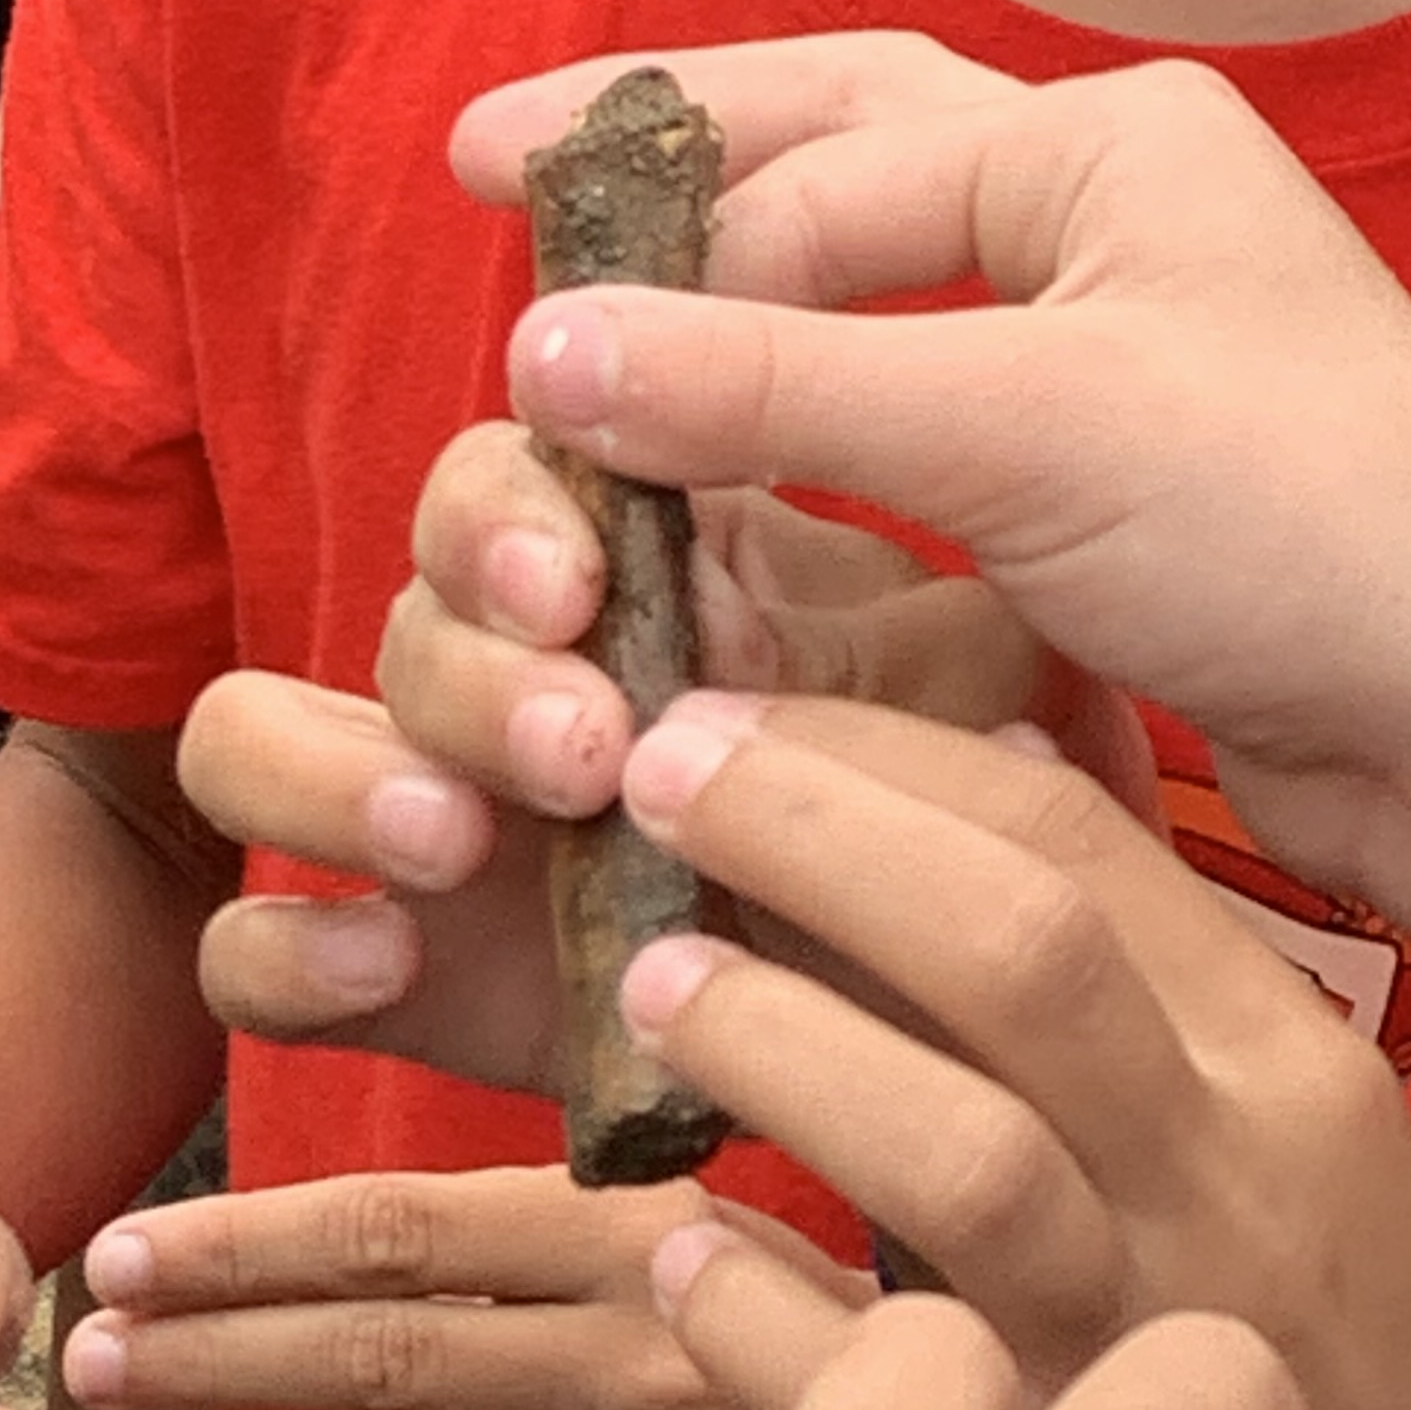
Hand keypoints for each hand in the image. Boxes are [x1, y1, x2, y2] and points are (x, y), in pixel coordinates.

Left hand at [61, 1164, 859, 1409]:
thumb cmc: (910, 1326)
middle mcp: (648, 1363)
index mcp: (658, 1236)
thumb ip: (615, 1197)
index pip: (405, 1231)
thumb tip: (436, 1193)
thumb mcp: (782, 1215)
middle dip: (211, 1360)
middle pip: (382, 1358)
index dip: (244, 1243)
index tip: (121, 1252)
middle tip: (78, 1363)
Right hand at [179, 443, 1144, 1080]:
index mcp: (680, 557)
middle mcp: (549, 674)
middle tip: (579, 750)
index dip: (507, 508)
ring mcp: (475, 831)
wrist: (1142, 1020)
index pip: (515, 467)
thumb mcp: (1006, 597)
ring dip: (339, 773)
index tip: (579, 585)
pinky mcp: (444, 988)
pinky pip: (268, 950)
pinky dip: (296, 947)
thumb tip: (617, 389)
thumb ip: (825, 495)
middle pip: (398, 604)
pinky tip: (391, 964)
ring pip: (273, 743)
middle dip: (460, 656)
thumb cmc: (1106, 769)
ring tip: (453, 843)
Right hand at [449, 36, 1410, 909]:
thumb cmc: (1306, 538)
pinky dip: (799, 416)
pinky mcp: (1109, 475)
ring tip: (574, 314)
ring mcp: (1113, 338)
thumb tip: (540, 357)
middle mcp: (1110, 209)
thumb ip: (773, 385)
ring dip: (725, 290)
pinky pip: (909, 410)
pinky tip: (717, 449)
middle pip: (832, 148)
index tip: (514, 329)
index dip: (655, 248)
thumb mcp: (1018, 434)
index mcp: (1108, 140)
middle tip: (482, 164)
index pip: (818, 165)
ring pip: (867, 284)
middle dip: (663, 157)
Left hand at [600, 697, 1410, 1409]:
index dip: (887, 753)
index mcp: (1298, 1068)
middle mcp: (1243, 1180)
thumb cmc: (1375, 1385)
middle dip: (818, 833)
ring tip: (643, 985)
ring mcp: (1166, 1342)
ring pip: (965, 1151)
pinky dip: (762, 1310)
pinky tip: (680, 1260)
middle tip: (649, 776)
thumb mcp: (1309, 1148)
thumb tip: (1001, 774)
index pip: (1090, 841)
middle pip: (1022, 947)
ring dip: (783, 1044)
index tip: (735, 706)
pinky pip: (895, 1381)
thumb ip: (1167, 984)